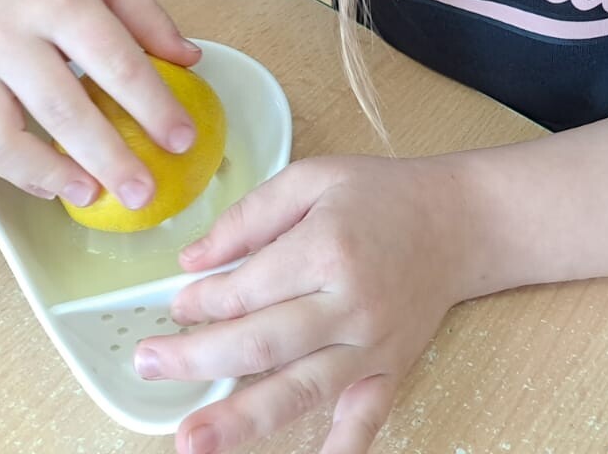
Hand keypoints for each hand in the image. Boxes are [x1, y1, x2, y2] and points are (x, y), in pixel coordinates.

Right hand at [0, 0, 200, 207]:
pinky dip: (15, 169)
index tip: (183, 141)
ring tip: (94, 197)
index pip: (114, 62)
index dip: (153, 107)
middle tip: (145, 194)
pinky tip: (52, 182)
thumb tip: (191, 63)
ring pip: (5, 136)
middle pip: (63, 108)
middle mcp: (8, 33)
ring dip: (52, 175)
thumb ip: (146, 15)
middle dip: (109, 158)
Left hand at [136, 156, 473, 453]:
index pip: (246, 288)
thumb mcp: (313, 179)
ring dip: (242, 420)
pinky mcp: (390, 370)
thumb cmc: (383, 196)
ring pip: (299, 390)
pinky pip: (365, 419)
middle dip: (196, 359)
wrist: (458, 222)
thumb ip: (249, 216)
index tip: (174, 305)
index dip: (201, 300)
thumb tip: (193, 258)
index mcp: (326, 251)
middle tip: (149, 364)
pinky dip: (340, 450)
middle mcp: (349, 305)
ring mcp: (371, 345)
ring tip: (193, 440)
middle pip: (260, 343)